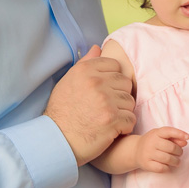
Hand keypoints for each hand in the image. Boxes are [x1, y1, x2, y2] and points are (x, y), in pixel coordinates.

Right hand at [45, 45, 135, 164]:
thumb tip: (98, 48)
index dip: (113, 79)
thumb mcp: (68, 82)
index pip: (115, 65)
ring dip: (123, 112)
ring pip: (130, 101)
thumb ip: (85, 63)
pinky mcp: (112, 119)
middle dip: (120, 96)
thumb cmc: (62, 112)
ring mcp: (105, 101)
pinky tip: (113, 129)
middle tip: (108, 107)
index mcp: (85, 70)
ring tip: (109, 119)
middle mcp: (96, 82)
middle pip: (126, 83)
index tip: (106, 91)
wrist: (57, 140)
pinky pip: (131, 119)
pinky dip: (124, 127)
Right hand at [135, 127, 188, 171]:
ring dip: (176, 161)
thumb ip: (174, 138)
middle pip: (171, 147)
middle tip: (180, 153)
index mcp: (156, 133)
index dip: (179, 134)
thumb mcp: (162, 136)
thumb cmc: (153, 142)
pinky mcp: (146, 164)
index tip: (188, 137)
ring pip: (167, 159)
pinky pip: (161, 168)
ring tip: (177, 162)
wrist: (135, 150)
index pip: (168, 131)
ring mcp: (148, 153)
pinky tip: (168, 166)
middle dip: (179, 151)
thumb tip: (185, 142)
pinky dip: (167, 168)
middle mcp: (151, 142)